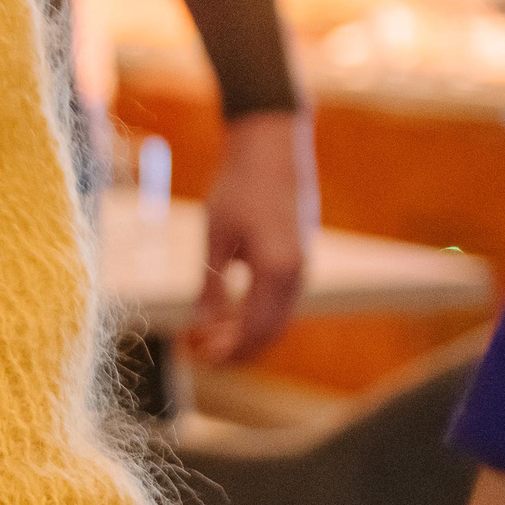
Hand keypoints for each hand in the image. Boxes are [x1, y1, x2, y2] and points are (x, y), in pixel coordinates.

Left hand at [190, 108, 314, 364]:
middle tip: (204, 355)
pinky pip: (281, 301)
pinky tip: (231, 314)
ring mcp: (304, 266)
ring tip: (213, 337)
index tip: (201, 356)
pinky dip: (258, 315)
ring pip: (279, 318)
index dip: (229, 350)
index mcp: (278, 269)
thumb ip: (211, 284)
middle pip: (271, 331)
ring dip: (248, 334)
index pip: (255, 329)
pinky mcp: (300, 257)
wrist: (273, 147)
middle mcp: (299, 273)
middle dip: (239, 349)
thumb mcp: (216, 237)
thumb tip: (203, 324)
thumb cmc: (240, 186)